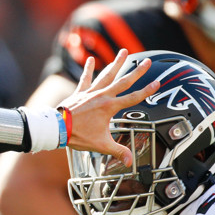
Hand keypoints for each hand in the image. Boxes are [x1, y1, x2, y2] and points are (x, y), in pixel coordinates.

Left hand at [58, 49, 160, 165]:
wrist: (57, 128)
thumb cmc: (78, 135)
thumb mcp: (101, 145)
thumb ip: (118, 152)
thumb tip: (131, 162)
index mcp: (110, 107)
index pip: (133, 98)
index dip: (147, 91)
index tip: (158, 82)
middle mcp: (102, 96)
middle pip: (123, 81)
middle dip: (137, 71)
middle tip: (147, 61)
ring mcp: (90, 92)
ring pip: (106, 75)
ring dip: (116, 63)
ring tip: (124, 52)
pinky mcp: (79, 93)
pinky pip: (85, 78)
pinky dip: (89, 69)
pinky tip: (92, 59)